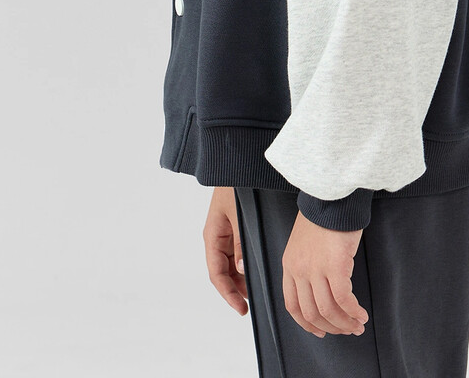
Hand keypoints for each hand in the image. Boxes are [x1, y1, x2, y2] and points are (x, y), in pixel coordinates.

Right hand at [203, 186, 247, 315]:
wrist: (239, 160)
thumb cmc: (236, 184)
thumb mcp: (238, 214)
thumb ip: (240, 242)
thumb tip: (242, 269)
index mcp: (213, 234)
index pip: (217, 273)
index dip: (228, 293)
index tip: (241, 308)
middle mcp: (217, 235)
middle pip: (223, 271)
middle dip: (236, 289)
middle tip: (252, 302)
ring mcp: (226, 231)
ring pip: (230, 263)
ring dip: (240, 278)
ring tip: (256, 289)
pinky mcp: (235, 226)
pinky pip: (237, 251)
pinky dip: (245, 263)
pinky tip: (256, 268)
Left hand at [282, 210, 369, 337]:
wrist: (332, 194)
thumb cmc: (324, 215)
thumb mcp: (305, 243)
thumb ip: (308, 265)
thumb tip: (324, 290)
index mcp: (290, 264)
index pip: (293, 305)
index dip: (307, 324)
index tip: (320, 331)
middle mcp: (299, 270)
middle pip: (311, 312)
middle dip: (331, 327)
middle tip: (346, 330)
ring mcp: (316, 269)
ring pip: (328, 310)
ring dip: (345, 322)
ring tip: (357, 325)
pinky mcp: (335, 265)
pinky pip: (344, 299)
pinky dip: (354, 311)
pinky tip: (362, 314)